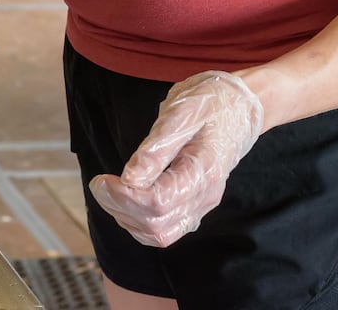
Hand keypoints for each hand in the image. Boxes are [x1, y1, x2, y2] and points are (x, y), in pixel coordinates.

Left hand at [88, 70, 263, 247]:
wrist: (238, 107)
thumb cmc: (209, 103)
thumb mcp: (181, 113)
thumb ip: (156, 148)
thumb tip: (130, 178)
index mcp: (204, 170)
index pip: (159, 202)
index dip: (124, 197)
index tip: (102, 179)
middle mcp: (206, 195)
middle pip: (156, 223)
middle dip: (119, 207)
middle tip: (99, 183)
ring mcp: (202, 204)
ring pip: (159, 234)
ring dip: (126, 217)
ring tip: (109, 190)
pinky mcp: (194, 206)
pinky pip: (166, 230)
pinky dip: (138, 222)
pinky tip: (125, 200)